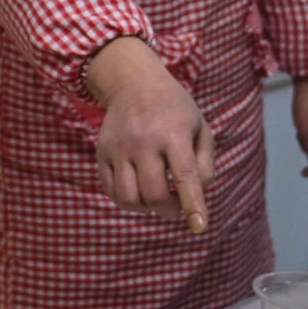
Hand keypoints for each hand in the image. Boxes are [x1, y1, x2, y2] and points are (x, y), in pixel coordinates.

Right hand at [85, 37, 214, 232]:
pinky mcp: (102, 153)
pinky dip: (127, 201)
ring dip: (146, 208)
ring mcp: (119, 147)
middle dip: (170, 210)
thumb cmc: (175, 110)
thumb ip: (205, 166)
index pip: (185, 175)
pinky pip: (111, 191)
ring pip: (129, 198)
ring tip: (156, 198)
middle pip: (154, 194)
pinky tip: (138, 191)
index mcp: (174, 133)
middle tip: (177, 206)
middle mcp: (143, 141)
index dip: (193, 204)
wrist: (133, 82)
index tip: (199, 226)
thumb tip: (195, 198)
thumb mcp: (201, 128)